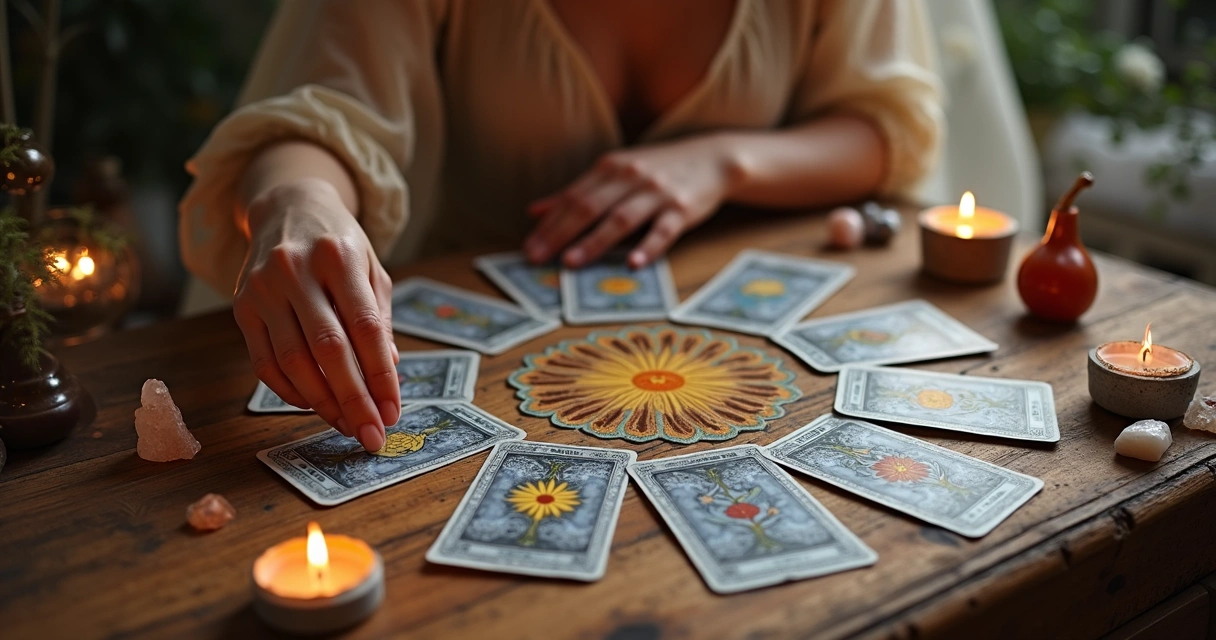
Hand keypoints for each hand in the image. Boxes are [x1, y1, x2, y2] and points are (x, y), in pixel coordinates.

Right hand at [233, 178, 399, 450]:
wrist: (287, 207)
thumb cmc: (338, 244)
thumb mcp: (371, 268)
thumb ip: (380, 318)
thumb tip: (387, 371)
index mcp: (339, 257)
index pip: (365, 328)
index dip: (381, 375)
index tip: (394, 411)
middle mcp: (297, 270)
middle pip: (329, 349)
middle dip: (354, 399)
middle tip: (372, 434)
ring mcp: (263, 288)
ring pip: (293, 361)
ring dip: (323, 403)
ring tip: (346, 425)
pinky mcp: (241, 306)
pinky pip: (264, 362)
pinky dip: (289, 392)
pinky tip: (313, 405)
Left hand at [523, 134, 742, 267]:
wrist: (712, 158)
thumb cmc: (658, 168)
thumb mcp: (615, 171)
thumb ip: (578, 191)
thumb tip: (536, 211)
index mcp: (610, 167)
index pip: (572, 197)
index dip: (549, 223)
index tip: (528, 247)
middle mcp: (630, 177)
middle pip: (589, 207)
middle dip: (560, 234)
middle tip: (538, 258)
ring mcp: (657, 193)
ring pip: (621, 219)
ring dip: (594, 241)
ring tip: (572, 262)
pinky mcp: (682, 209)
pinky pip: (663, 230)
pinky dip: (648, 246)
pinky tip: (633, 262)